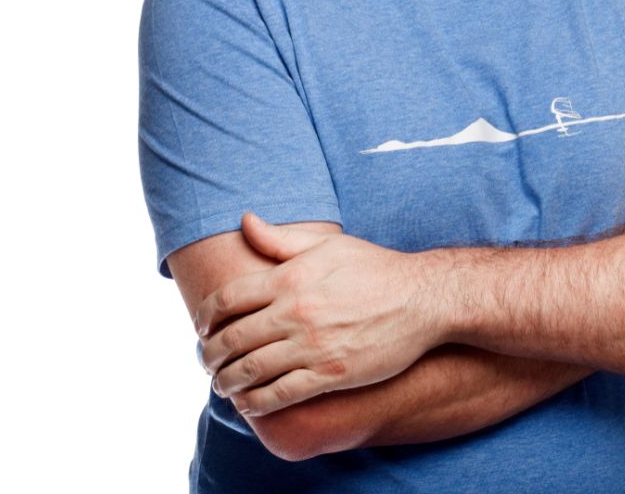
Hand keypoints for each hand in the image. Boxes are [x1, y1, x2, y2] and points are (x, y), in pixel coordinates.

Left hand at [195, 213, 442, 416]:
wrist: (423, 299)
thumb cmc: (375, 268)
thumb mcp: (328, 244)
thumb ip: (281, 239)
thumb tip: (245, 221)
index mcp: (290, 278)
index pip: (229, 299)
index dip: (205, 315)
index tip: (202, 326)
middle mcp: (296, 312)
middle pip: (232, 338)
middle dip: (209, 354)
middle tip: (205, 361)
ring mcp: (312, 345)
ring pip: (251, 371)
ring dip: (227, 382)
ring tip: (221, 385)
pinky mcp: (331, 374)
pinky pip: (281, 394)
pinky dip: (256, 403)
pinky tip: (248, 404)